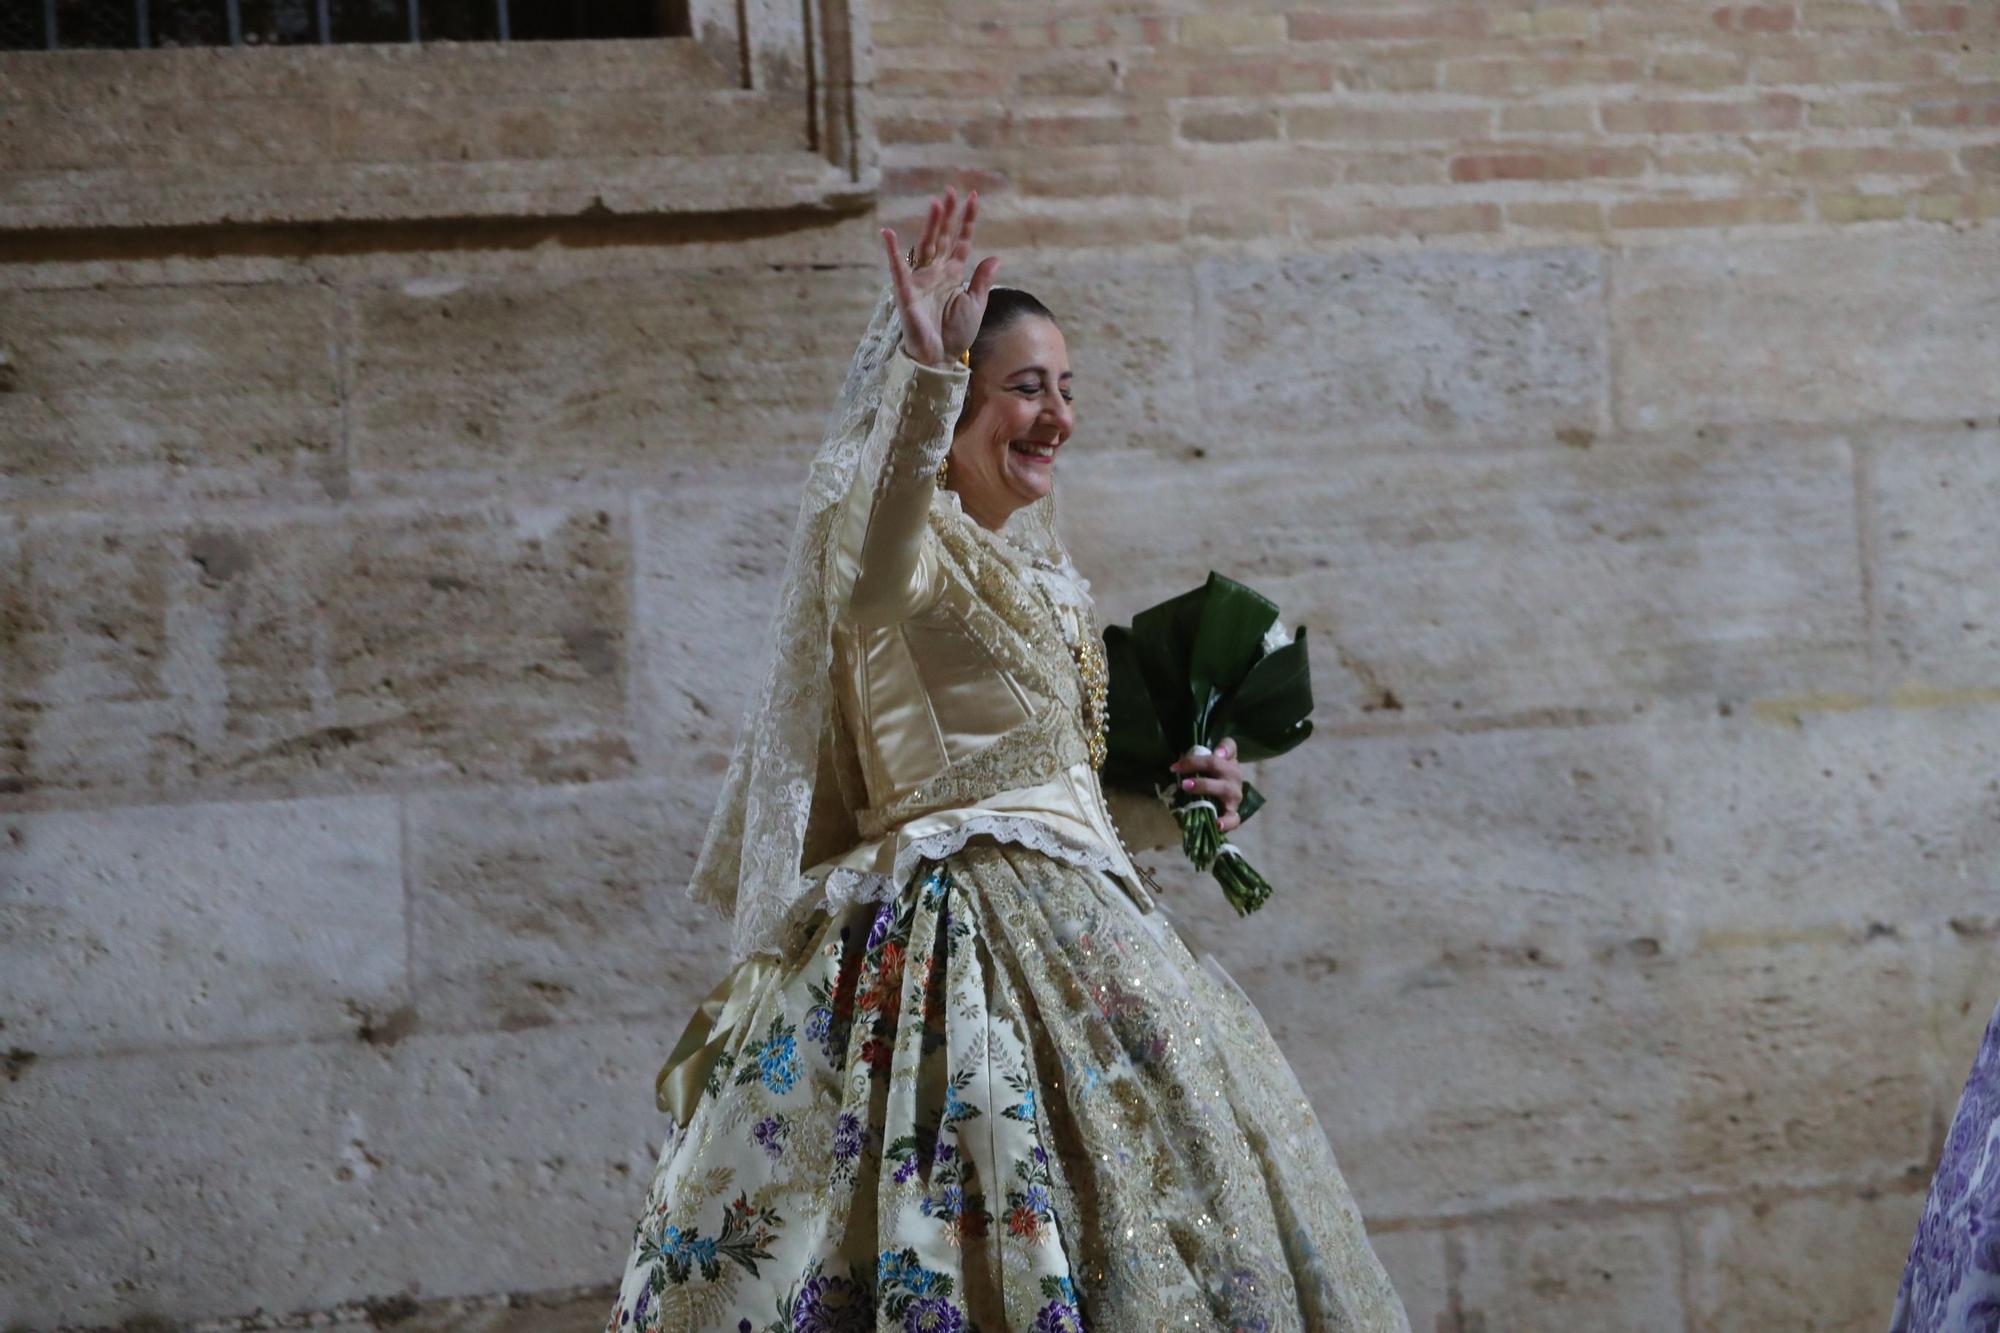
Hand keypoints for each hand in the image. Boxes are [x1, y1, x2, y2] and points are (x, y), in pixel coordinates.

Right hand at [880, 187, 1002, 368]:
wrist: (941, 357)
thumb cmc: (956, 333)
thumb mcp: (976, 304)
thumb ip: (982, 279)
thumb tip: (995, 257)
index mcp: (953, 274)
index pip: (962, 241)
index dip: (967, 221)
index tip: (974, 198)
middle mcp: (937, 272)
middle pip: (943, 237)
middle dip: (948, 215)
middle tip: (952, 191)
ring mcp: (921, 279)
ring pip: (926, 246)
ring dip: (931, 225)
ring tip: (936, 203)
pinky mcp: (907, 291)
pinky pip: (898, 268)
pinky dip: (892, 251)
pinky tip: (888, 233)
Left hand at [1170, 738, 1244, 832]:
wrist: (1220, 802)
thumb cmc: (1209, 780)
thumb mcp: (1204, 766)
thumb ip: (1200, 756)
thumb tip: (1215, 753)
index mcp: (1228, 761)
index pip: (1229, 747)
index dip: (1217, 746)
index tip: (1191, 753)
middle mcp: (1234, 776)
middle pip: (1217, 764)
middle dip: (1196, 765)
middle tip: (1178, 771)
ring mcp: (1235, 795)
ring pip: (1223, 788)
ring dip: (1204, 786)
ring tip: (1186, 787)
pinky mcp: (1233, 813)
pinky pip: (1233, 818)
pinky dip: (1226, 822)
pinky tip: (1217, 823)